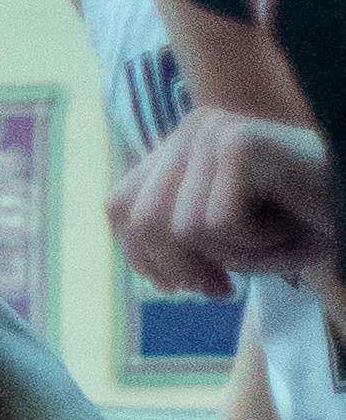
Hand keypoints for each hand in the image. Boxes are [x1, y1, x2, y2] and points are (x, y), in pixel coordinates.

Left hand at [110, 107, 333, 296]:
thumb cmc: (299, 223)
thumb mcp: (223, 236)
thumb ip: (176, 239)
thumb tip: (147, 270)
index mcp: (178, 146)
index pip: (120, 206)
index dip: (142, 257)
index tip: (180, 288)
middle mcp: (190, 129)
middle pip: (144, 222)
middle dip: (184, 269)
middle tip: (224, 290)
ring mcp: (213, 131)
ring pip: (184, 230)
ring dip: (235, 255)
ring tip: (273, 238)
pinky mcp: (240, 142)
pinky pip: (220, 223)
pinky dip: (257, 243)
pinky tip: (288, 225)